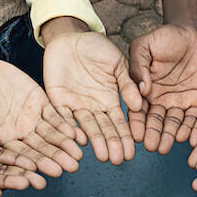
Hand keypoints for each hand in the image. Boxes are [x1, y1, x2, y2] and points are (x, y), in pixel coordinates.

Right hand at [0, 48, 82, 175]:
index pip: (16, 158)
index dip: (28, 168)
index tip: (40, 179)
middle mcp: (17, 134)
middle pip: (38, 150)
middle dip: (53, 160)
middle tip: (69, 169)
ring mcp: (30, 119)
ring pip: (50, 136)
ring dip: (64, 146)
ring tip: (77, 156)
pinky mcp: (39, 103)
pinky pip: (55, 116)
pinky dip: (66, 125)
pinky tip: (76, 134)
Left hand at [43, 29, 141, 164]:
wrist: (70, 37)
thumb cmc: (97, 48)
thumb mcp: (117, 63)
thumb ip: (127, 84)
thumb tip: (139, 105)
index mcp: (109, 100)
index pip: (119, 123)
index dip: (125, 138)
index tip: (131, 152)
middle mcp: (93, 107)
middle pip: (103, 129)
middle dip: (111, 145)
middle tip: (117, 160)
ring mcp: (75, 105)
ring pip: (85, 127)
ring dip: (94, 141)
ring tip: (102, 155)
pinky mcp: (56, 99)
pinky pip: (62, 116)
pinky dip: (69, 126)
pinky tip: (78, 138)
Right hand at [128, 25, 196, 153]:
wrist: (193, 32)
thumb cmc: (165, 37)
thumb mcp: (144, 46)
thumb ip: (138, 67)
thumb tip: (141, 90)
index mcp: (145, 90)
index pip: (139, 111)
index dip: (138, 123)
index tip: (136, 135)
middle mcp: (161, 100)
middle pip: (156, 122)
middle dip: (154, 134)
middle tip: (153, 146)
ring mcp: (180, 102)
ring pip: (174, 123)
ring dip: (170, 136)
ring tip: (166, 146)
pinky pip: (195, 117)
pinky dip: (191, 127)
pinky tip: (187, 137)